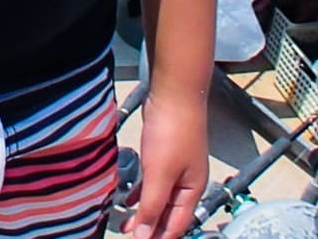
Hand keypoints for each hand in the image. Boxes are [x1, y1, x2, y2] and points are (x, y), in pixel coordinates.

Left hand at [129, 87, 206, 238]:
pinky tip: (130, 199)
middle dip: (151, 228)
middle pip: (169, 215)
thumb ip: (152, 206)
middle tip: (130, 236)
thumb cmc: (173, 131)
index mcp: (192, 191)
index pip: (177, 226)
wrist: (174, 94)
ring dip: (144, 212)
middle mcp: (187, 183)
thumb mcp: (160, 174)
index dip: (159, 237)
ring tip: (126, 225)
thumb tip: (145, 236)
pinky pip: (153, 182)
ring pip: (160, 198)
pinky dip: (143, 193)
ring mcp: (175, 168)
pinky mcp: (163, 154)